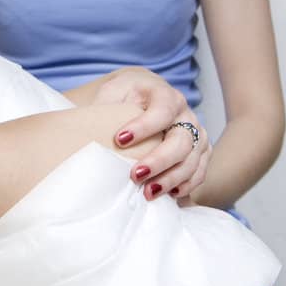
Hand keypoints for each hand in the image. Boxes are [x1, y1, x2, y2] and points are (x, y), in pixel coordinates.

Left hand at [91, 68, 209, 200]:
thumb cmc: (125, 95)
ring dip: (171, 178)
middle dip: (159, 160)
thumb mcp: (113, 91)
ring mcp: (196, 134)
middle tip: (134, 175)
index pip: (161, 111)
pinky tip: (170, 195)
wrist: (144, 96)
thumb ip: (105, 103)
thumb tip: (86, 125)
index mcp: (165, 95)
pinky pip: (199, 171)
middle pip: (181, 141)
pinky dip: (187, 185)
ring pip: (191, 160)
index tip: (119, 140)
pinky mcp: (199, 151)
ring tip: (148, 192)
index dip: (144, 127)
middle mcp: (185, 114)